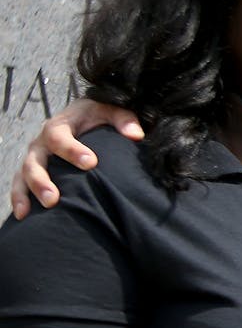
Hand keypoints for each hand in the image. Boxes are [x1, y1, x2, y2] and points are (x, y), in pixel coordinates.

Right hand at [10, 100, 143, 218]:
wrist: (82, 117)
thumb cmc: (97, 116)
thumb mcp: (110, 111)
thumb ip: (124, 120)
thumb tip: (136, 135)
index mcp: (59, 126)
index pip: (59, 137)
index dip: (72, 150)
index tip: (91, 163)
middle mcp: (42, 143)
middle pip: (35, 161)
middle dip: (42, 181)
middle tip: (54, 198)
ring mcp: (35, 158)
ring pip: (24, 175)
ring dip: (28, 194)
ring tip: (42, 209)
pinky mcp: (32, 171)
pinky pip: (20, 185)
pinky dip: (20, 199)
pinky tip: (24, 216)